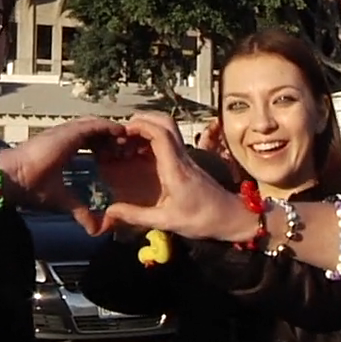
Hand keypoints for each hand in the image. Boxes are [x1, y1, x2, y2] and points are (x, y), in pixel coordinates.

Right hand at [0, 116, 126, 233]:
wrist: (16, 178)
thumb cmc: (33, 187)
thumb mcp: (65, 201)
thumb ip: (81, 212)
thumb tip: (96, 230)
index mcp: (65, 150)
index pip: (91, 143)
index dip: (106, 149)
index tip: (119, 158)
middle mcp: (67, 137)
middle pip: (97, 133)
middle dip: (113, 140)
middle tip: (128, 150)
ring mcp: (69, 131)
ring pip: (98, 126)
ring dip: (114, 132)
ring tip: (128, 140)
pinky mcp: (70, 131)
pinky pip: (95, 125)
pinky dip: (110, 127)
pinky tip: (121, 132)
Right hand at [97, 111, 252, 242]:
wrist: (230, 217)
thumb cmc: (202, 219)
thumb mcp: (166, 221)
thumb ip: (137, 216)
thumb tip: (109, 212)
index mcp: (175, 168)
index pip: (160, 134)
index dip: (140, 126)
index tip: (122, 131)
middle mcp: (181, 157)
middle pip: (166, 123)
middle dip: (143, 120)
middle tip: (123, 133)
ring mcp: (186, 157)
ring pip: (169, 129)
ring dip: (149, 127)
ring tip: (129, 141)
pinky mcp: (188, 162)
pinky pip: (170, 141)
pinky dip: (154, 138)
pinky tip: (142, 153)